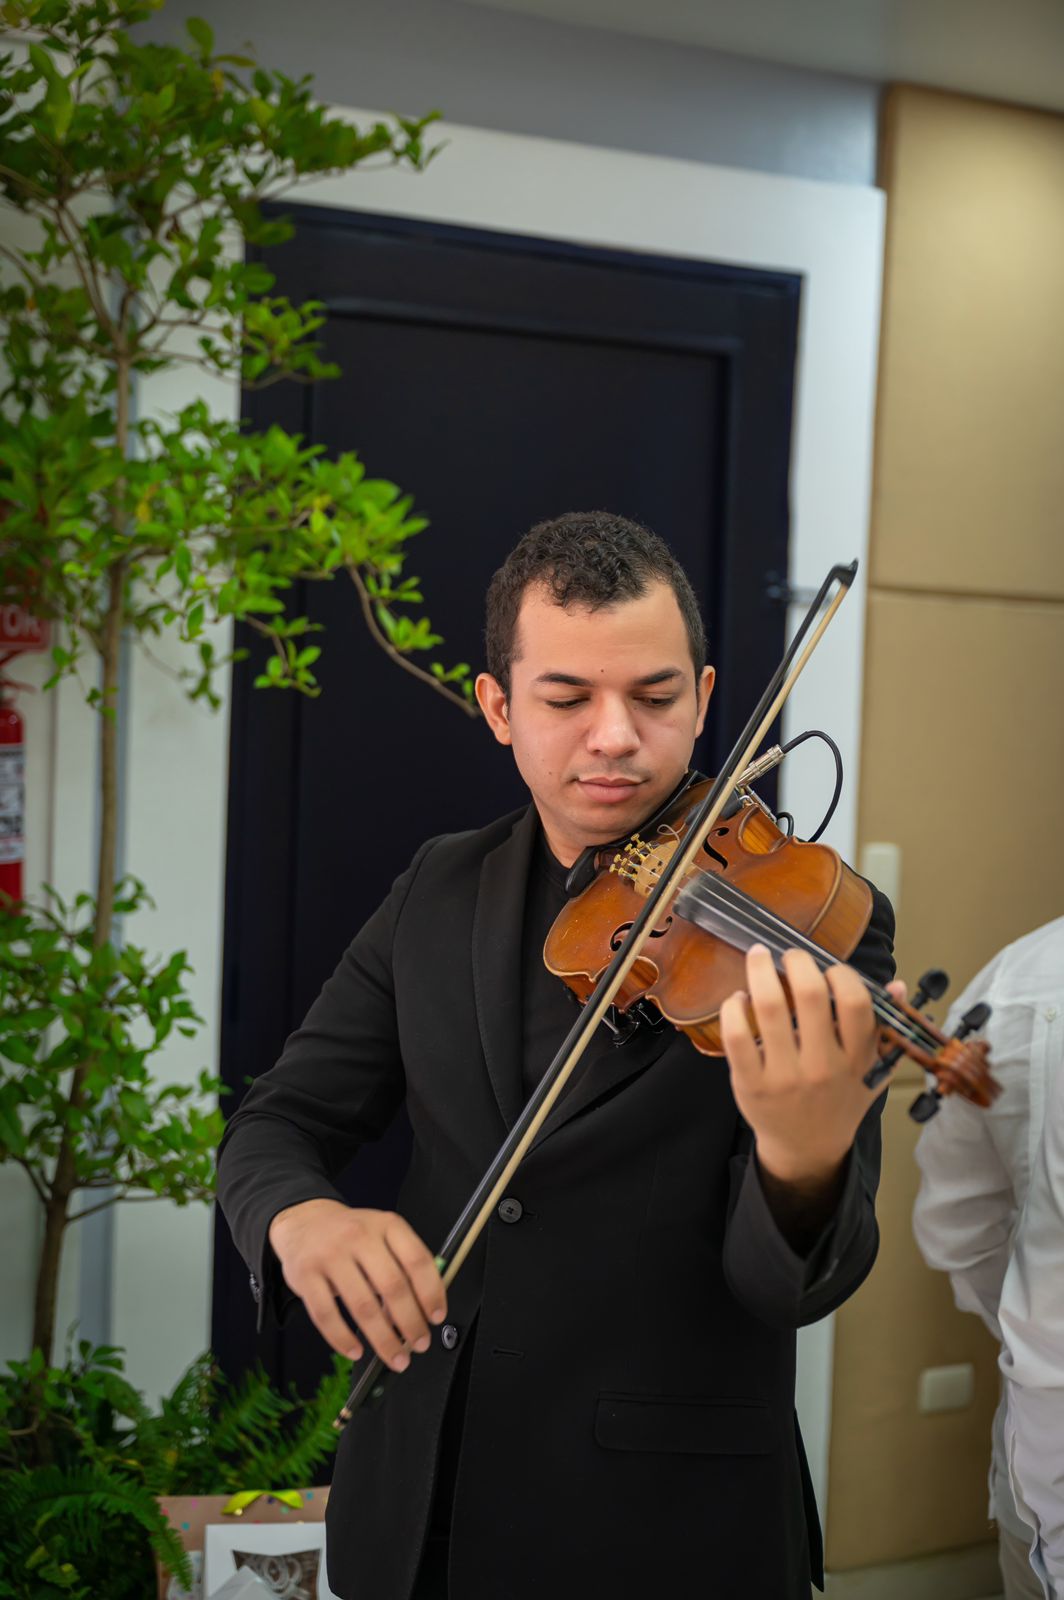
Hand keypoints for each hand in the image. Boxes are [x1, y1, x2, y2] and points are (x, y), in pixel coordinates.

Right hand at [268, 1198, 446, 1370]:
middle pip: (392, 1286)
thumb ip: (403, 1265)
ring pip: (362, 1306)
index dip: (431, 1292)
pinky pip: (325, 1315)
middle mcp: (359, 1236)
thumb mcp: (382, 1235)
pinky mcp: (305, 1275)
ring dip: (383, 1339)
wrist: (305, 1221)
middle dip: (411, 1323)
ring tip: (396, 1357)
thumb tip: (423, 1309)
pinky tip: (356, 1351)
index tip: (437, 1317)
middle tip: (419, 1344)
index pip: (417, 1260)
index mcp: (386, 1225)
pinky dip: (342, 1339)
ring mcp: (330, 1255)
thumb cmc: (351, 1236)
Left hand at [719, 944, 905, 1189]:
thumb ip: (886, 1030)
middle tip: (789, 955)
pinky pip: (736, 1035)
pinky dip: (734, 1007)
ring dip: (760, 971)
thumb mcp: (872, 1072)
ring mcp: (784, 1076)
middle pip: (809, 994)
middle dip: (797, 961)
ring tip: (758, 958)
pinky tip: (739, 999)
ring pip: (769, 1007)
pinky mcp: (751, 1084)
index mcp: (855, 1059)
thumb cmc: (839, 1102)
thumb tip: (896, 985)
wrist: (807, 1150)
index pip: (856, 1002)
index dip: (842, 973)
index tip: (829, 968)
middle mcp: (822, 1066)